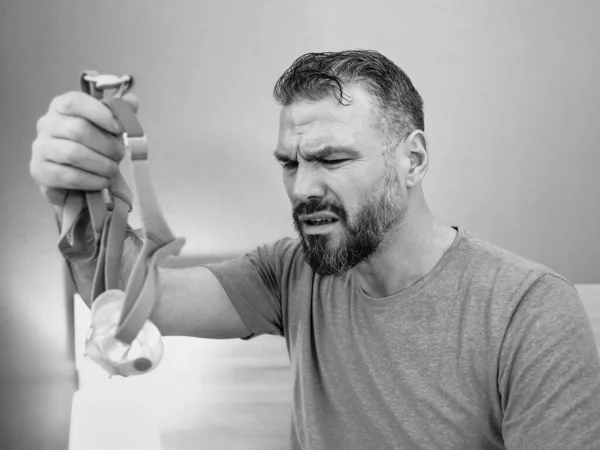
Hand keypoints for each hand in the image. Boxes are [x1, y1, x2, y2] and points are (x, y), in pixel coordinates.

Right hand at [30, 91, 138, 207]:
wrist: (77, 183)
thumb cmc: (94, 150)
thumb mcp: (110, 131)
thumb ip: (120, 114)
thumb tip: (132, 100)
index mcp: (61, 108)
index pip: (74, 101)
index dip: (100, 113)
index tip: (119, 128)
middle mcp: (47, 124)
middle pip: (78, 129)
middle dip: (107, 145)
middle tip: (120, 155)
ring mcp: (41, 148)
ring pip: (74, 153)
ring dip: (101, 164)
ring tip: (112, 170)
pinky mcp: (41, 172)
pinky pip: (69, 176)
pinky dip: (92, 180)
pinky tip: (103, 182)